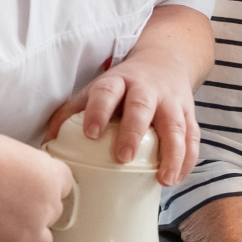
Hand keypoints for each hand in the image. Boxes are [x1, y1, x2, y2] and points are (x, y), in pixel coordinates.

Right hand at [0, 132, 74, 241]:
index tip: (36, 191)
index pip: (64, 186)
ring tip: (3, 225)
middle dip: (36, 212)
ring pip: (40, 241)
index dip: (47, 189)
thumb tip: (26, 179)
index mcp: (52, 177)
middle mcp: (47, 206)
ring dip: (27, 235)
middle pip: (53, 214)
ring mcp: (29, 232)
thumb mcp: (15, 152)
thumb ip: (30, 171)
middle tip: (12, 205)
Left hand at [45, 52, 200, 184]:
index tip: (90, 133)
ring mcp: (171, 102)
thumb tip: (48, 143)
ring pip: (176, 126)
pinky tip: (178, 178)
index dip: (98, 111)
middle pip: (142, 107)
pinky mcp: (189, 115)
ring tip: (164, 179)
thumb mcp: (97, 89)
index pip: (106, 92)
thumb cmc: (124, 85)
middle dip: (134, 132)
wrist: (166, 61)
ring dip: (172, 153)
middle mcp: (147, 89)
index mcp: (118, 82)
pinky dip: (188, 160)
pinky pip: (193, 138)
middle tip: (123, 157)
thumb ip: (72, 112)